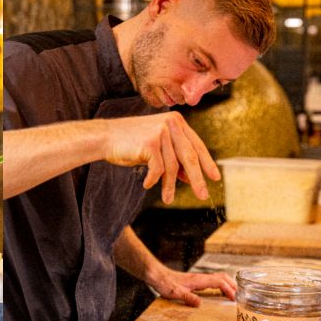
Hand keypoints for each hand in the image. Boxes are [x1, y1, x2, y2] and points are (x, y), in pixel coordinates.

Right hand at [101, 111, 219, 203]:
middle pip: (190, 156)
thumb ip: (173, 158)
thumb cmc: (129, 143)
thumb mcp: (156, 149)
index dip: (207, 163)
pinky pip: (158, 168)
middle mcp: (171, 124)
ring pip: (173, 166)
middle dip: (197, 178)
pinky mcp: (150, 142)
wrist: (105, 137)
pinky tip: (146, 184)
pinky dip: (153, 180)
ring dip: (169, 185)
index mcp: (176, 121)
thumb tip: (190, 177)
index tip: (215, 177)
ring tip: (167, 199)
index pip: (197, 145)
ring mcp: (161, 132)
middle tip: (203, 195)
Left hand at [146, 266, 235, 306]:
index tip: (235, 299)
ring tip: (234, 295)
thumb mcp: (175, 293)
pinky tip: (219, 293)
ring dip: (228, 284)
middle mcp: (201, 278)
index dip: (229, 290)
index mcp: (198, 280)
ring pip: (218, 278)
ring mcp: (198, 278)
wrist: (157, 275)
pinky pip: (212, 281)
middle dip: (233, 285)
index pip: (219, 282)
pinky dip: (220, 285)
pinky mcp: (195, 281)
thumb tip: (199, 304)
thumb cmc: (165, 283)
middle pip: (222, 277)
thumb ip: (187, 297)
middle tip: (240, 296)